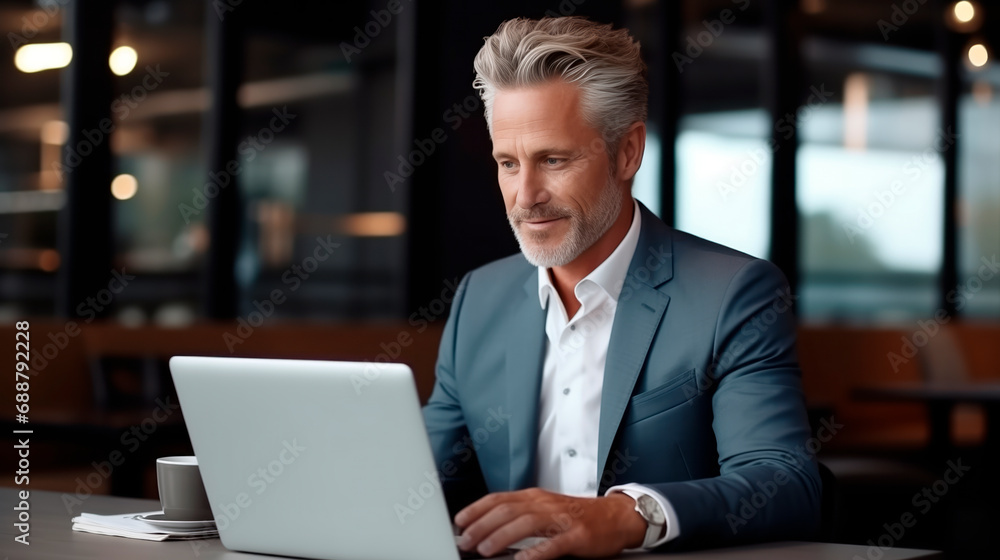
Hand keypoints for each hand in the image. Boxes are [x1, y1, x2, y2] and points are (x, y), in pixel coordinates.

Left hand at [454, 488, 645, 559]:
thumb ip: (519, 515)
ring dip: (502, 536)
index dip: (476, 509)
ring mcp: (561, 519)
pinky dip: (537, 552)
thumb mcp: (545, 509)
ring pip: (526, 524)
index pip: (499, 499)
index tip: (460, 521)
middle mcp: (545, 504)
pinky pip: (554, 543)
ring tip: (485, 549)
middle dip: (482, 525)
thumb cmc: (577, 515)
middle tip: (466, 540)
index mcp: (534, 497)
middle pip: (507, 510)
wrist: (615, 517)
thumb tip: (487, 527)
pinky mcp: (577, 535)